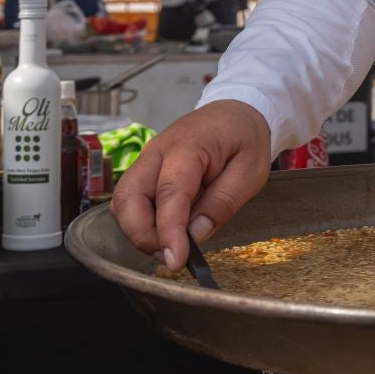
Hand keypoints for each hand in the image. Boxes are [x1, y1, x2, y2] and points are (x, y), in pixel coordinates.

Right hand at [112, 99, 273, 270]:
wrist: (236, 111)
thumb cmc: (245, 138)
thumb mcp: (251, 171)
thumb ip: (223, 202)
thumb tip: (196, 234)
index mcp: (188, 145)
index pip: (169, 192)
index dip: (169, 231)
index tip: (176, 261)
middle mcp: (157, 151)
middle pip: (128, 198)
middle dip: (143, 235)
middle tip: (173, 256)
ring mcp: (147, 160)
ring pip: (123, 202)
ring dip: (139, 232)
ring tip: (172, 246)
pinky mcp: (145, 170)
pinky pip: (131, 201)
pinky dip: (142, 222)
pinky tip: (167, 232)